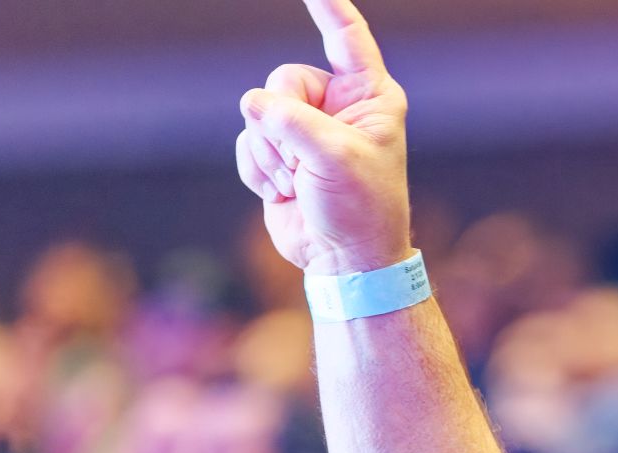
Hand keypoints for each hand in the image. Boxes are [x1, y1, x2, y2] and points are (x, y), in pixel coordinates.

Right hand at [236, 0, 412, 274]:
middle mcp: (338, 107)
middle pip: (282, 80)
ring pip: (258, 112)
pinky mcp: (280, 153)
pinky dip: (258, 169)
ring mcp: (306, 130)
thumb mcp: (333, 159)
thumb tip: (252, 104)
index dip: (328, 6)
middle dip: (283, 123)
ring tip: (298, 183)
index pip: (346, 38)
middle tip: (305, 163)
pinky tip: (282, 193)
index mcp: (369, 98)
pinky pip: (247, 140)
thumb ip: (292, 121)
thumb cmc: (359, 210)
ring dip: (271, 154)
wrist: (344, 262)